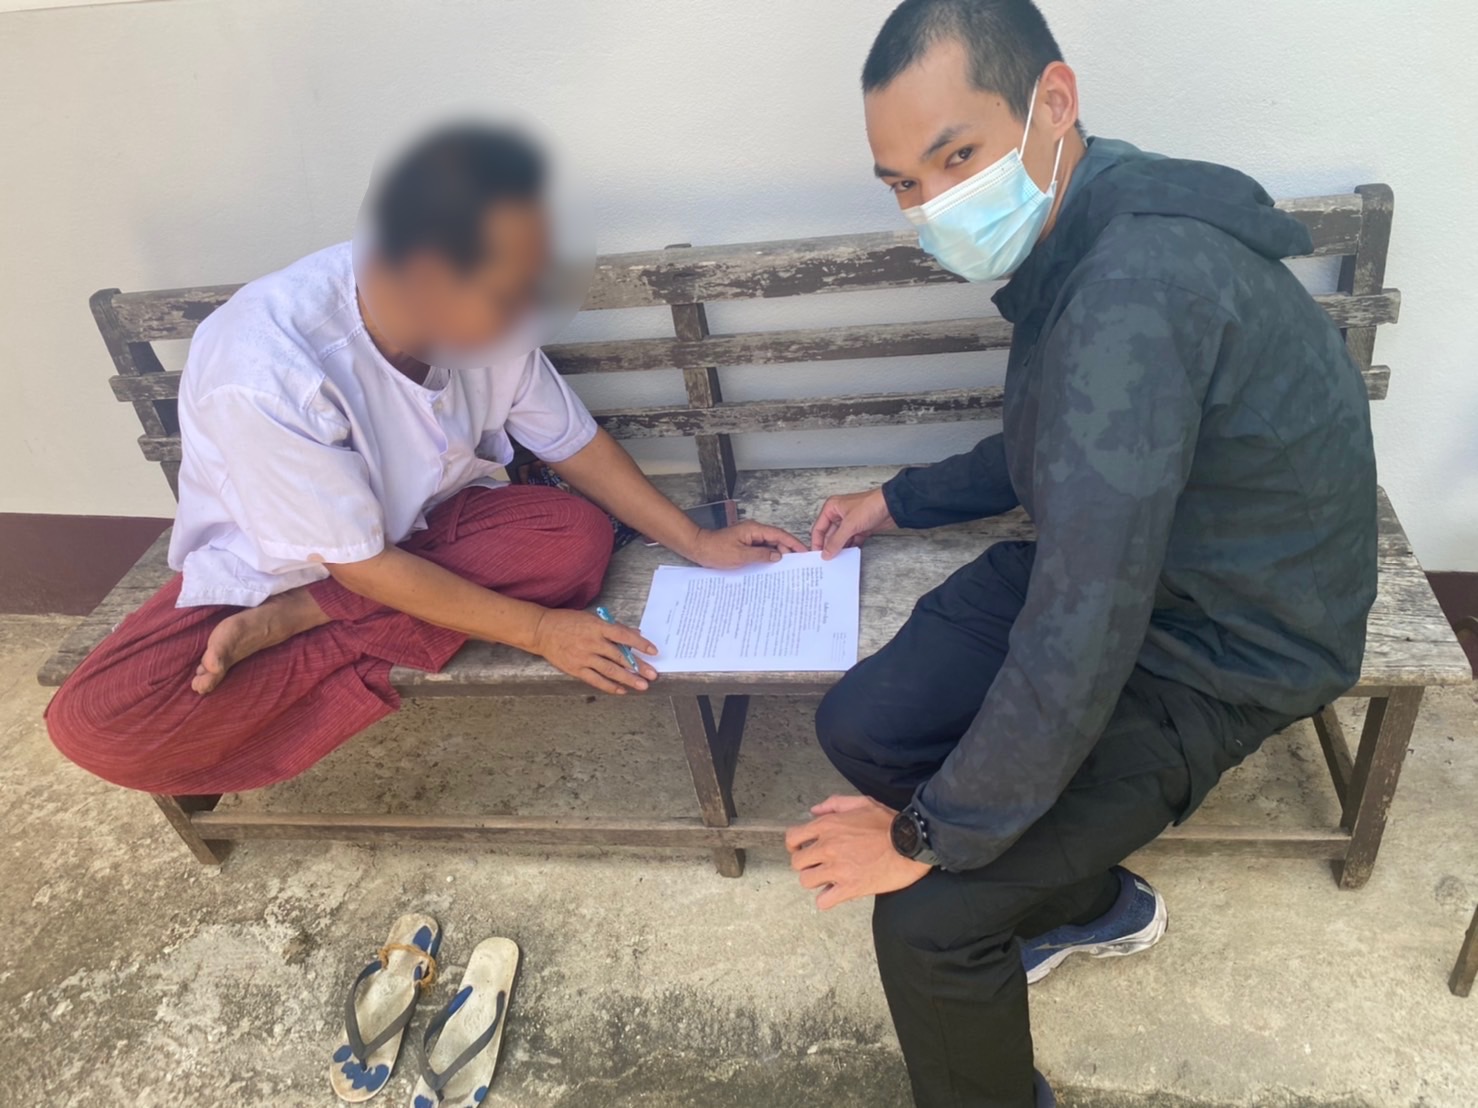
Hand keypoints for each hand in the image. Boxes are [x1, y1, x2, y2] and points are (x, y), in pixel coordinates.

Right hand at [530, 609, 658, 694]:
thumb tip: (635, 634)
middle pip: (620, 656)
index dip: (640, 644)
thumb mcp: (592, 618)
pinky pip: (596, 680)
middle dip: (638, 667)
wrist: (542, 631)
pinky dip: (610, 686)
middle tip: (653, 675)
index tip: (653, 651)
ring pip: (610, 670)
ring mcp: (584, 657)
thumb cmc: (569, 622)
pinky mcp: (576, 669)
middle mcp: (592, 643)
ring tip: (642, 686)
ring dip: (628, 679)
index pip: (624, 636)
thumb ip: (614, 627)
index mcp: (597, 627)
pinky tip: (621, 690)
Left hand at [690, 521, 807, 568]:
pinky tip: (772, 566)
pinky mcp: (745, 544)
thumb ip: (761, 555)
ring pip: (769, 545)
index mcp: (754, 530)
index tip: (804, 552)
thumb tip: (778, 555)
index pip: (779, 535)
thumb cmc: (716, 550)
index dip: (793, 543)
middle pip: (776, 539)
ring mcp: (749, 537)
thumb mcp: (740, 556)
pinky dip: (768, 556)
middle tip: (799, 563)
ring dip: (778, 554)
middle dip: (788, 550)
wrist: (699, 548)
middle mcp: (754, 531)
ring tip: (788, 567)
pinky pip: (761, 549)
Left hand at [785, 795, 930, 909]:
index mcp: (828, 825)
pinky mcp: (850, 888)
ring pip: (806, 881)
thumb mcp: (862, 802)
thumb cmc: (889, 823)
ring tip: (829, 878)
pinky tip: (837, 892)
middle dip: (807, 864)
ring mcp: (838, 869)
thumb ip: (834, 804)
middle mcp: (828, 847)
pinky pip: (823, 901)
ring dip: (816, 881)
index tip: (804, 849)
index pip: (792, 837)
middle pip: (797, 862)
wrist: (912, 842)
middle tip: (820, 864)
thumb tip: (813, 810)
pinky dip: (827, 899)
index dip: (795, 845)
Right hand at [810, 489, 895, 558]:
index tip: (817, 556)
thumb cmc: (871, 505)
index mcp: (832, 508)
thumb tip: (826, 553)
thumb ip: (836, 541)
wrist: (893, 506)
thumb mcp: (849, 525)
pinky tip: (849, 555)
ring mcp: (850, 522)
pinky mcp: (860, 528)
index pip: (819, 528)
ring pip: (841, 539)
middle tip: (828, 561)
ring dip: (840, 548)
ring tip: (838, 560)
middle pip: (829, 535)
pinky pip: (852, 541)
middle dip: (829, 547)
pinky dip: (851, 547)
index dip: (817, 542)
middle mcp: (839, 514)